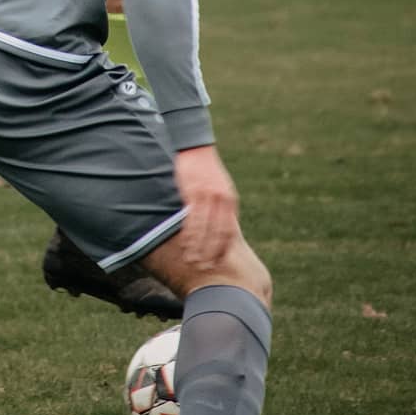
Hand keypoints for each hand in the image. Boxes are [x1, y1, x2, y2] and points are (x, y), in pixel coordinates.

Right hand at [173, 145, 239, 269]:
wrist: (196, 146)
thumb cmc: (206, 169)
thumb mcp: (221, 188)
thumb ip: (221, 206)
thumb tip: (222, 225)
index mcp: (230, 202)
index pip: (229, 232)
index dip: (222, 250)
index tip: (217, 263)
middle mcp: (222, 202)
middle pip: (219, 234)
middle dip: (212, 253)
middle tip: (205, 268)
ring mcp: (208, 197)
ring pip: (205, 230)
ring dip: (199, 248)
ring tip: (193, 261)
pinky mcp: (194, 193)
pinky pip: (192, 218)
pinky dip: (190, 233)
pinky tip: (185, 243)